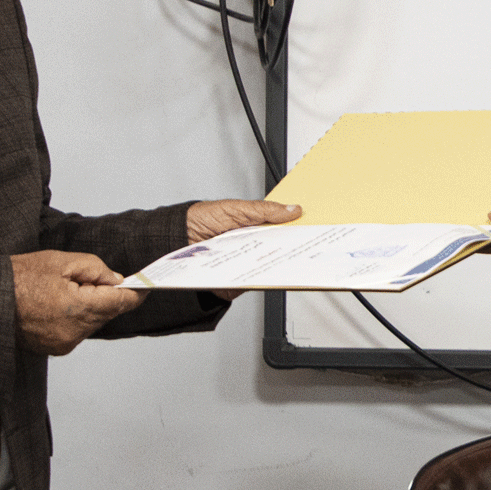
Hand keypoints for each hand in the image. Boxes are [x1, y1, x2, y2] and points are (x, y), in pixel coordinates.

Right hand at [10, 250, 142, 355]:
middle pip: (107, 312)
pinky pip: (77, 331)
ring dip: (87, 307)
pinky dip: (74, 318)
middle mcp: (75, 332)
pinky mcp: (56, 349)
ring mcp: (65, 343)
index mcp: (78, 308)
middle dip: (102, 295)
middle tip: (80, 279)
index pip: (121, 302)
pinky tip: (54, 305)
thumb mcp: (60, 261)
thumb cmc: (18, 278)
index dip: (136, 292)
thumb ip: (95, 269)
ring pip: (92, 322)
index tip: (145, 286)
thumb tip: (115, 280)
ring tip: (60, 291)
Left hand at [184, 199, 301, 299]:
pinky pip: (255, 281)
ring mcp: (247, 264)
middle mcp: (253, 246)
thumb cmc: (201, 220)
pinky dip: (264, 277)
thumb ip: (264, 211)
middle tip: (309, 243)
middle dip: (296, 247)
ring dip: (283, 263)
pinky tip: (271, 269)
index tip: (315, 227)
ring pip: (271, 267)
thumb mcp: (235, 208)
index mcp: (255, 226)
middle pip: (282, 249)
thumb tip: (292, 210)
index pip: (284, 228)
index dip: (299, 229)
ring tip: (296, 256)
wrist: (175, 239)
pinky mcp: (239, 281)